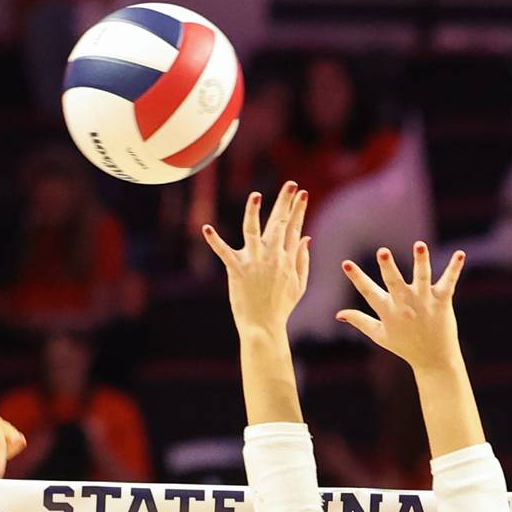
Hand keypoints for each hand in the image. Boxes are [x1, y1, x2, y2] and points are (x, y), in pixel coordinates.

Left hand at [203, 183, 311, 337]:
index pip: (294, 228)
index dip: (298, 210)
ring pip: (252, 230)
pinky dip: (214, 241)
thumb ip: (303, 260)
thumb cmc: (281, 308)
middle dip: (286, 202)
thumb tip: (306, 237)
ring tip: (256, 196)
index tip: (302, 194)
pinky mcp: (237, 270)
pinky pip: (223, 252)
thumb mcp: (299, 284)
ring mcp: (254, 262)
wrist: (264, 327)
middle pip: (279, 223)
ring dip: (253, 211)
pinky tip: (205, 229)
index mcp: (287, 259)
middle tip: (291, 184)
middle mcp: (272, 256)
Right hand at [338, 241, 466, 372]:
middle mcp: (405, 305)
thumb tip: (339, 314)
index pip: (369, 292)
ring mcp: (425, 302)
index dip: (357, 278)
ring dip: (421, 261)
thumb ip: (360, 321)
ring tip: (419, 245)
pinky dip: (454, 268)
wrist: (433, 360)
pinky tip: (460, 254)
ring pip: (422, 278)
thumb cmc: (405, 346)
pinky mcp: (442, 302)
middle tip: (382, 252)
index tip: (345, 263)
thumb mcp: (380, 335)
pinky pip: (449, 282)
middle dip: (388, 267)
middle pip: (394, 283)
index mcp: (388, 312)